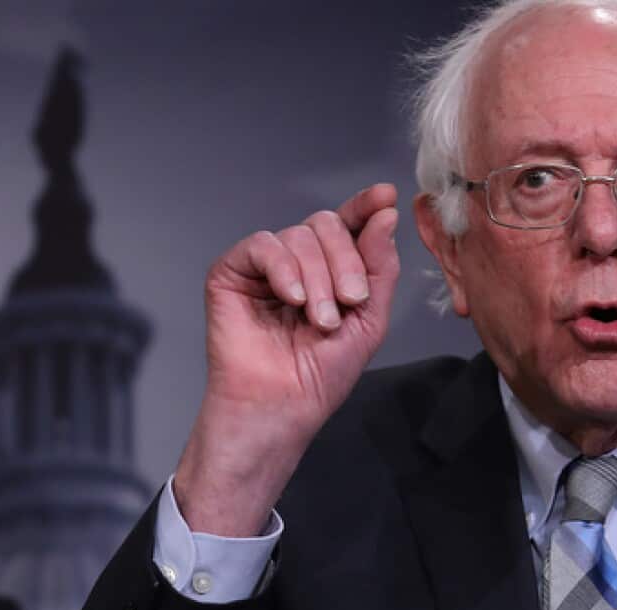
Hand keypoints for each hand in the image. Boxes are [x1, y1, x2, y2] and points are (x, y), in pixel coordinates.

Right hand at [174, 183, 399, 535]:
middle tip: (351, 301)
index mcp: (331, 269)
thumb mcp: (370, 319)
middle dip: (346, 261)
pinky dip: (284, 268)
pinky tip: (292, 299)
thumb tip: (384, 213)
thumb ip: (380, 267)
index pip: (349, 224)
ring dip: (319, 278)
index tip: (385, 196)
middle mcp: (298, 262)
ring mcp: (264, 266)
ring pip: (299, 235)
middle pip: (326, 224)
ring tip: (320, 320)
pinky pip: (263, 245)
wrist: (283, 406)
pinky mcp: (232, 273)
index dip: (365, 206)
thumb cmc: (322, 373)